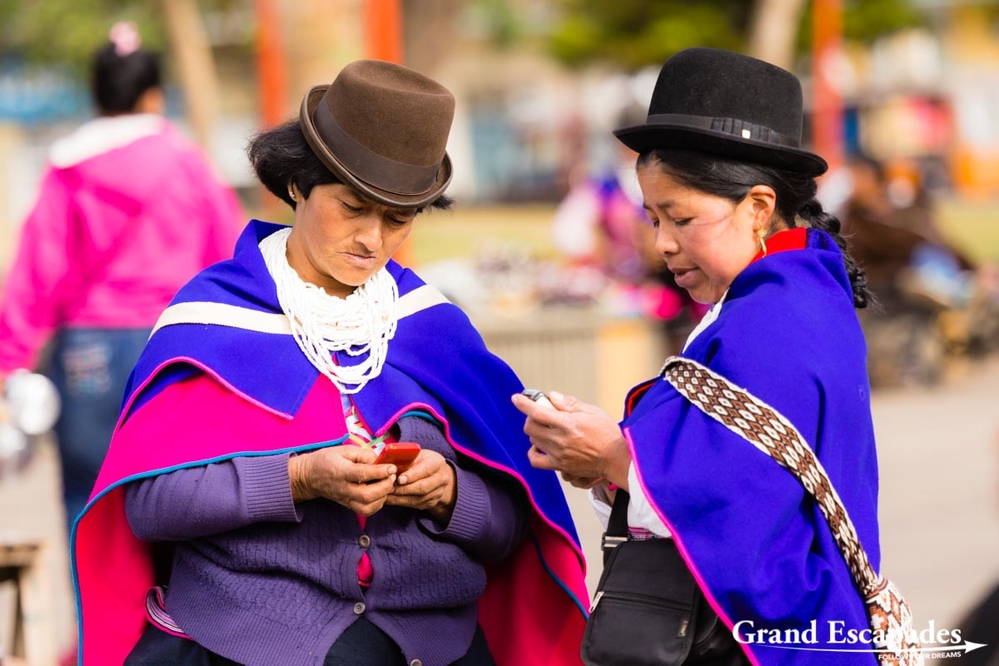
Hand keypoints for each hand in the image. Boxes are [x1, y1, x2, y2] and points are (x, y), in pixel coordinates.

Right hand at [289, 446, 396, 515]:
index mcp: (341, 471)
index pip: (363, 474)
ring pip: (366, 508)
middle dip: (385, 487)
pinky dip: (377, 505)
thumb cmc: (328, 460)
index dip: (380, 471)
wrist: (310, 476)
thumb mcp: (344, 450)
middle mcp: (343, 488)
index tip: (392, 467)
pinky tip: (380, 494)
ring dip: (382, 498)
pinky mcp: (348, 505)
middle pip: (367, 495)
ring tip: (387, 485)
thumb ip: (363, 454)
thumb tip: (379, 461)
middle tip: (392, 476)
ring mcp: (345, 499)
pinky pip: (365, 511)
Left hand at [386, 450, 456, 523]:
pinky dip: (401, 502)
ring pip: (418, 499)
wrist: (434, 473)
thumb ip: (404, 459)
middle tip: (388, 488)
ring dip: (400, 497)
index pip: (426, 470)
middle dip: (403, 489)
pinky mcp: (432, 502)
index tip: (399, 479)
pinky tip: (390, 499)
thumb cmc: (420, 461)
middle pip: (422, 487)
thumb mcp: (414, 455)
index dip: (412, 475)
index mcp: (437, 462)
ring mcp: (438, 492)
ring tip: (386, 494)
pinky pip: (415, 505)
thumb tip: (387, 466)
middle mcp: (442, 478)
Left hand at [511, 391, 630, 489]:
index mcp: (568, 424)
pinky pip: (536, 460)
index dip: (524, 404)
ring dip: (535, 431)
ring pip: (533, 440)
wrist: (617, 459)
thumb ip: (570, 404)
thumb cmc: (607, 434)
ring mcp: (558, 455)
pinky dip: (533, 452)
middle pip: (531, 426)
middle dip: (532, 416)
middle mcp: (560, 440)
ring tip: (546, 428)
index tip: (516, 398)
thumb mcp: (592, 412)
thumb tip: (551, 397)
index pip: (538, 412)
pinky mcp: (560, 467)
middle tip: (541, 413)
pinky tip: (540, 446)